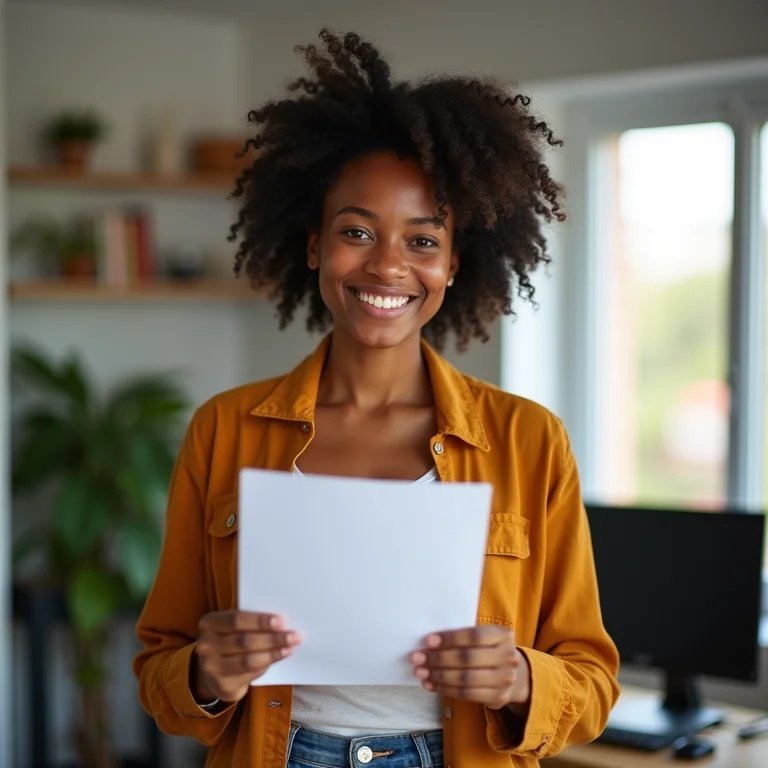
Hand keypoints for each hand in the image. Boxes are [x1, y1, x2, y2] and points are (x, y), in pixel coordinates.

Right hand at [191, 610, 300, 704]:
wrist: (213, 673)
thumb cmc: (229, 642)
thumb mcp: (231, 628)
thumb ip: (249, 623)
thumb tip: (281, 623)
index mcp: (209, 623)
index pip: (236, 619)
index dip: (260, 621)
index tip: (281, 621)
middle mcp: (206, 645)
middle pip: (244, 641)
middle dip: (272, 638)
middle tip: (293, 636)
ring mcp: (211, 667)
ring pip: (248, 660)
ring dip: (273, 653)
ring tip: (290, 648)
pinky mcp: (222, 685)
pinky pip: (249, 674)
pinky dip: (266, 665)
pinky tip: (278, 657)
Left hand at [409, 625, 529, 710]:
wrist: (516, 676)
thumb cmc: (490, 650)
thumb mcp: (486, 638)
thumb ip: (465, 637)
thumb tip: (430, 641)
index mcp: (503, 635)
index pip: (474, 636)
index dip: (450, 639)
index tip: (428, 641)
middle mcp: (508, 657)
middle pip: (467, 658)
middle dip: (438, 658)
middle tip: (417, 658)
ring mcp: (505, 679)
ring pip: (465, 678)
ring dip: (439, 676)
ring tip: (420, 673)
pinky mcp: (498, 697)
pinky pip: (467, 694)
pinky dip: (446, 689)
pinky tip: (431, 685)